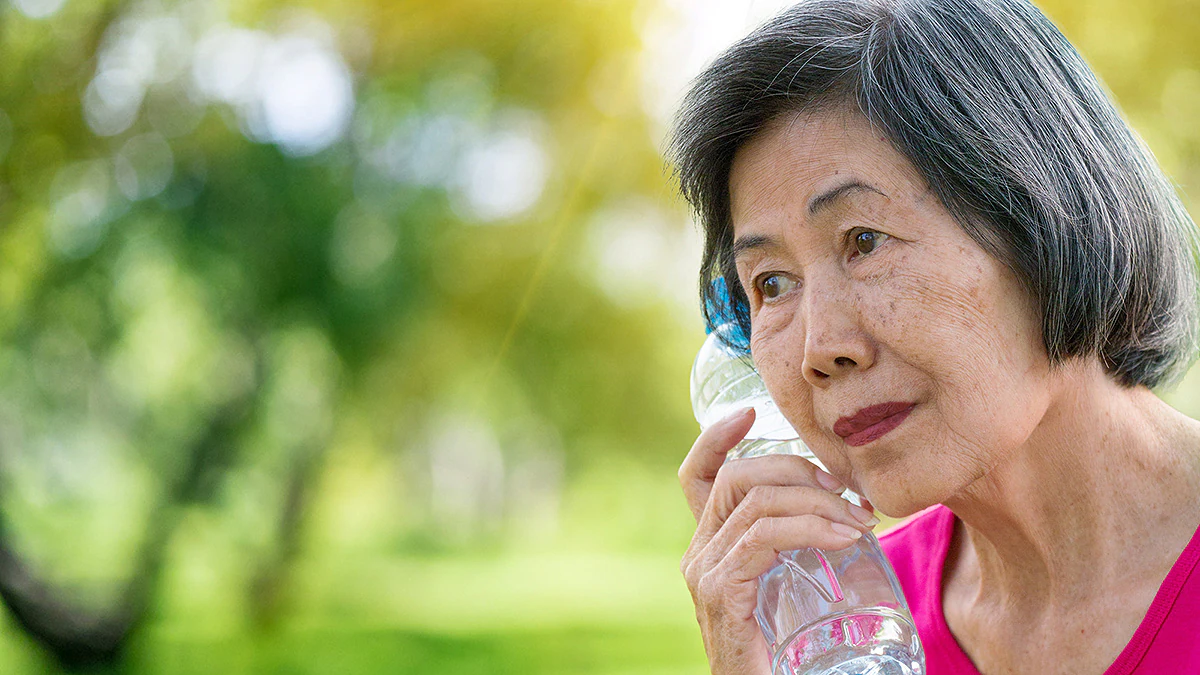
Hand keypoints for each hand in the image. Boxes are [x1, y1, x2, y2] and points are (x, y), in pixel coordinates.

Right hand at [678, 407, 878, 673]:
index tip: (750, 413)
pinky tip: (844, 538)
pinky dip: (809, 528)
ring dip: (817, 500)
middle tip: (848, 492)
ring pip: (757, 499)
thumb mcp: (791, 587)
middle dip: (798, 468)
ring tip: (860, 521)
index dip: (717, 437)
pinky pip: (763, 536)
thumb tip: (857, 513)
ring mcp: (705, 571)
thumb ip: (801, 550)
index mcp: (712, 545)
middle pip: (738, 475)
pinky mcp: (720, 591)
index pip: (698, 476)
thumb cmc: (789, 652)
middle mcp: (699, 551)